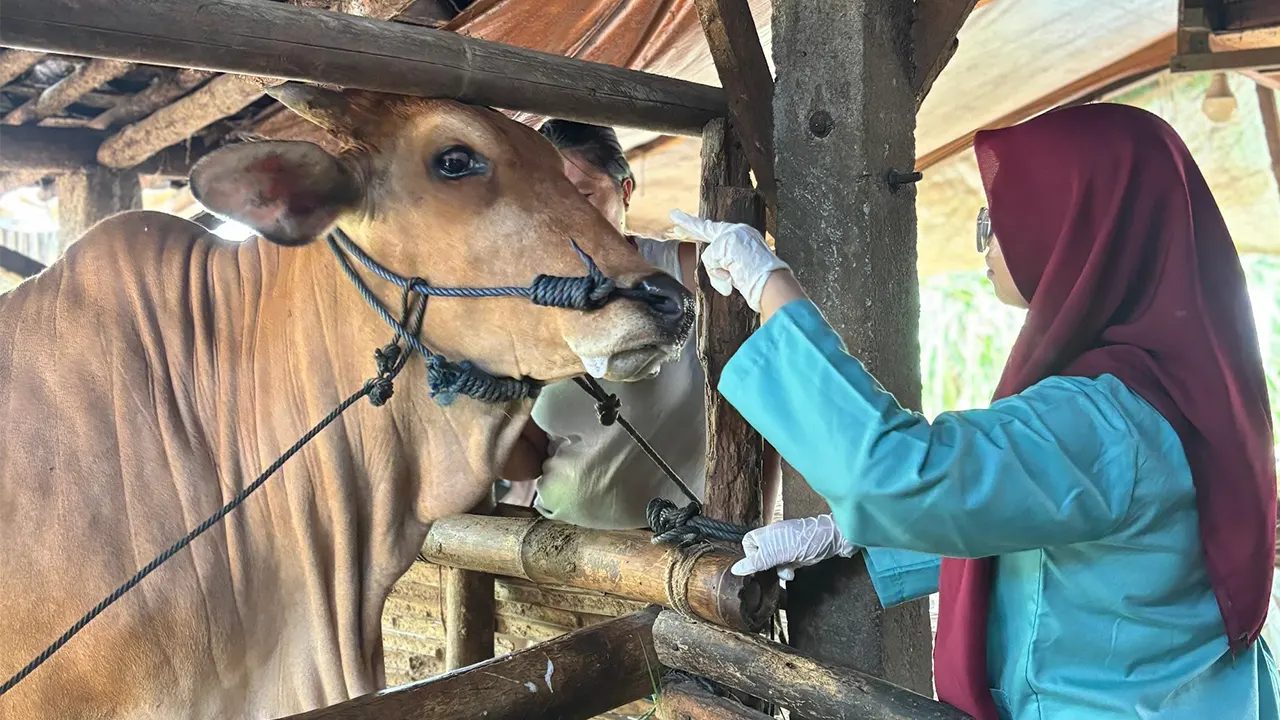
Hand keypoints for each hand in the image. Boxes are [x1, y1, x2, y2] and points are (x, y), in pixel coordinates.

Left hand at [669, 209, 788, 311]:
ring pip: (710, 257)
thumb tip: (724, 276)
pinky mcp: (725, 240)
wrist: (772, 281)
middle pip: (706, 228)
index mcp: (745, 237)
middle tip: (672, 214)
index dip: (701, 229)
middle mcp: (739, 231)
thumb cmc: (763, 283)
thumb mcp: (743, 272)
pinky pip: (711, 262)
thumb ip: (729, 267)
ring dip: (719, 273)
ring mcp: (732, 233)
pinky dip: (720, 274)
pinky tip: (734, 275)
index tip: (687, 224)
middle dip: (687, 223)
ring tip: (736, 276)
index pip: (718, 232)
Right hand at [730, 515, 857, 580]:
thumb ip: (758, 560)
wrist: (833, 540)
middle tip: (771, 572)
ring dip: (778, 571)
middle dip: (765, 566)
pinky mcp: (798, 556)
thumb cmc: (807, 539)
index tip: (757, 565)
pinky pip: (785, 567)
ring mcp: (787, 548)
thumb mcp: (778, 552)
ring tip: (786, 573)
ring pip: (773, 564)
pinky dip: (787, 572)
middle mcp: (776, 540)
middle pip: (761, 556)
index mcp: (767, 534)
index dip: (750, 555)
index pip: (749, 544)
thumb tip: (736, 569)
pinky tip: (793, 573)